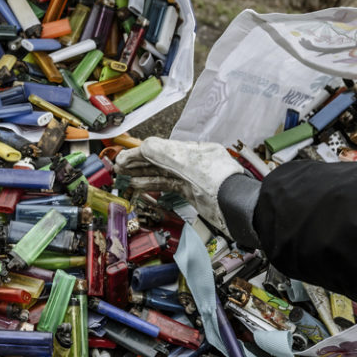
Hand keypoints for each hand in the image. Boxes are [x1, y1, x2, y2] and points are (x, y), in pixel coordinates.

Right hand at [115, 138, 250, 227]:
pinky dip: (152, 185)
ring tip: (124, 177)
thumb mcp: (188, 162)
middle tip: (118, 167)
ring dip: (142, 175)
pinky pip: (168, 185)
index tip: (123, 158)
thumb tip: (142, 147)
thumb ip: (163, 152)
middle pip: (160, 160)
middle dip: (138, 163)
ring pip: (162, 174)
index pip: (161, 147)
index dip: (140, 153)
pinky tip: (139, 186)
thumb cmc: (221, 184)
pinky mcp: (193, 194)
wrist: (238, 208)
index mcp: (196, 150)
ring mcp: (193, 179)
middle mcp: (194, 162)